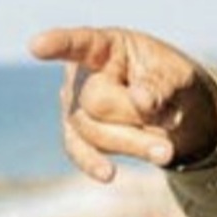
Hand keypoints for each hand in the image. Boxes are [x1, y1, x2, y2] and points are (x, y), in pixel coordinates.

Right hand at [28, 26, 216, 182]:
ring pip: (93, 131)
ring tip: (167, 151)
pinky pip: (79, 151)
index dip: (60, 44)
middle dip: (134, 116)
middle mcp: (82, 74)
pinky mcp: (77, 135)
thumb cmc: (173, 82)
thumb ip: (162, 85)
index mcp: (107, 46)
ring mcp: (74, 106)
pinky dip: (94, 163)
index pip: (81, 43)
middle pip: (96, 100)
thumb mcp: (179, 77)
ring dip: (135, 143)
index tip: (37, 46)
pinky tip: (108, 174)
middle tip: (173, 121)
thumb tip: (141, 100)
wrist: (178, 111)